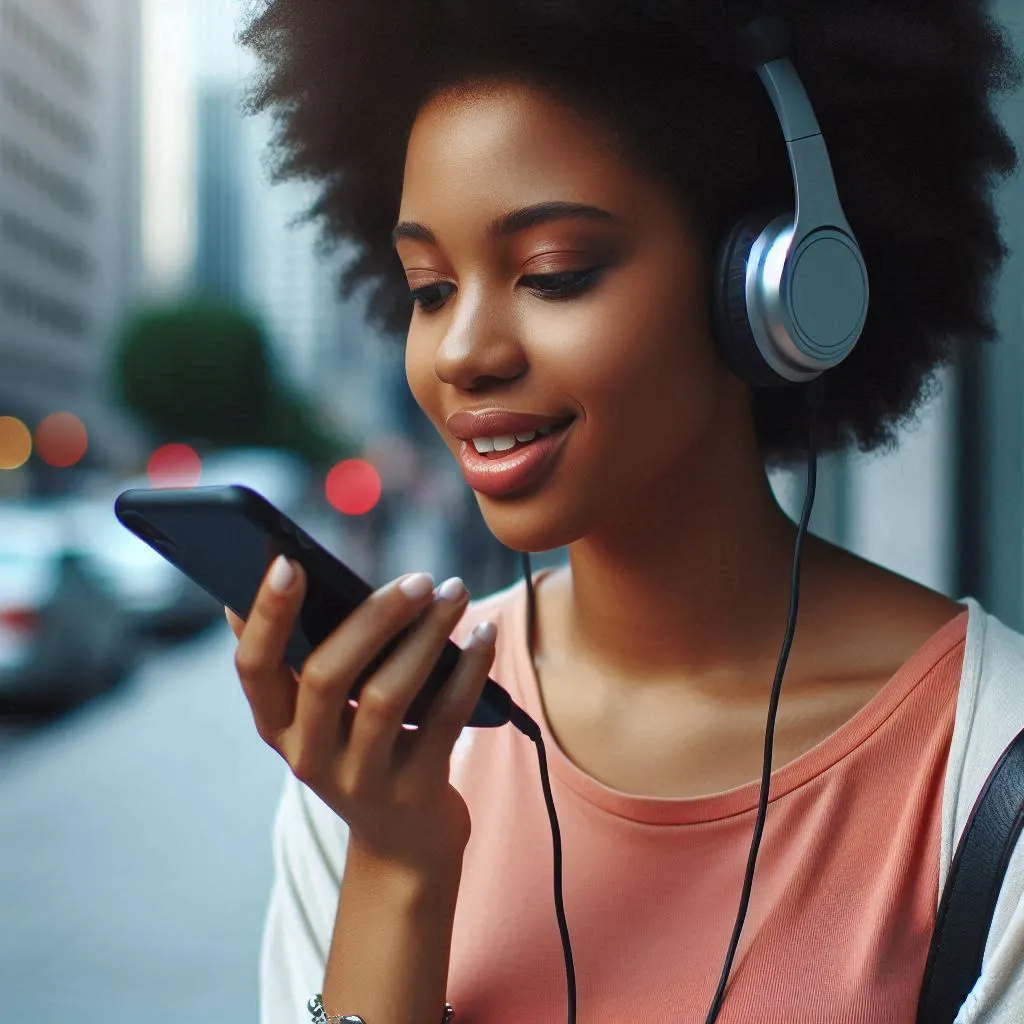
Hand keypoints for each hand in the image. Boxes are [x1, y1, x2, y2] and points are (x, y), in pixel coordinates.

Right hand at [226, 558, 496, 877]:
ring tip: (455, 592)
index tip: (289, 560)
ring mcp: (359, 779)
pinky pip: (444, 721)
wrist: (402, 842)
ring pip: (387, 696)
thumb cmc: (361, 746)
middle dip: (373, 618)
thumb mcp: (322, 712)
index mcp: (276, 724)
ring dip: (426, 636)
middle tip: (419, 577)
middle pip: (327, 676)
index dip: (266, 615)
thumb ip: (308, 652)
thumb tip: (290, 568)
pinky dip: (467, 670)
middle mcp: (307, 755)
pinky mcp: (413, 791)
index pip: (253, 667)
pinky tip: (484, 634)